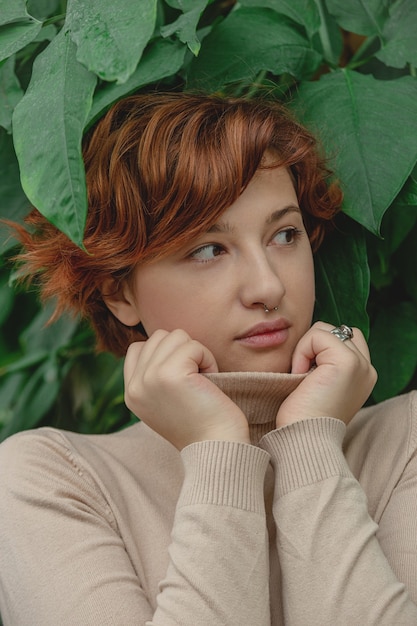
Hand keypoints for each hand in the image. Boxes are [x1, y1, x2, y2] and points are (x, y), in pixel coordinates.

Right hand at [124, 329, 249, 449]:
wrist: (216, 451)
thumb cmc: (201, 424)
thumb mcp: (164, 401)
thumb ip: (155, 375)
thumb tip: (164, 341)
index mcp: (131, 393)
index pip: (138, 347)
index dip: (166, 353)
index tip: (183, 378)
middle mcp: (135, 386)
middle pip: (160, 337)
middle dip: (184, 351)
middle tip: (196, 380)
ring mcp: (150, 378)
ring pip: (176, 336)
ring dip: (197, 353)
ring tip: (202, 381)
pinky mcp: (170, 374)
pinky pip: (193, 345)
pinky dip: (208, 359)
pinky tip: (209, 382)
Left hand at [276, 322, 376, 427]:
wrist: (304, 439)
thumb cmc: (303, 417)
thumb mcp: (320, 386)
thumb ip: (325, 363)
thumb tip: (310, 341)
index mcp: (363, 375)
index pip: (344, 338)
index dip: (318, 348)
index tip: (306, 376)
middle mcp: (367, 368)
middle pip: (335, 330)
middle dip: (312, 345)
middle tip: (302, 374)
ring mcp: (360, 364)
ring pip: (324, 329)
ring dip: (305, 348)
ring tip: (301, 375)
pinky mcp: (347, 362)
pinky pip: (317, 335)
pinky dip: (302, 351)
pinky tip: (299, 375)